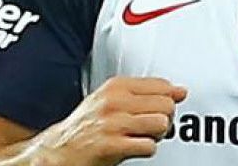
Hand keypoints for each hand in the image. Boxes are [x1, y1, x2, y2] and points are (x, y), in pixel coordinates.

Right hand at [39, 76, 186, 164]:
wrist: (58, 151)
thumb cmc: (87, 125)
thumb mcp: (113, 99)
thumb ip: (146, 93)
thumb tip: (180, 91)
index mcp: (117, 86)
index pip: (162, 85)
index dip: (169, 100)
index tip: (164, 107)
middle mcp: (115, 101)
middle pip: (166, 105)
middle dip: (165, 118)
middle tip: (152, 126)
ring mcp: (113, 123)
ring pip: (161, 123)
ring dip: (157, 135)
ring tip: (144, 136)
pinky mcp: (111, 146)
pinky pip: (148, 146)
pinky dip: (147, 150)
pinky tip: (135, 147)